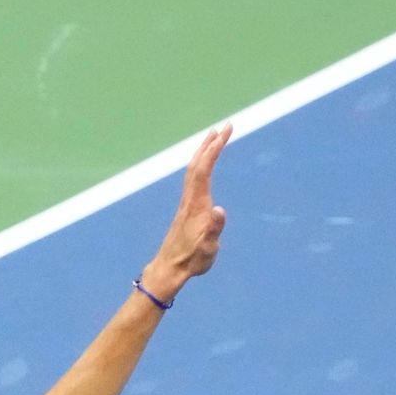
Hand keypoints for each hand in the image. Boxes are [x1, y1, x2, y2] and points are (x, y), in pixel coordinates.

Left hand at [141, 123, 230, 299]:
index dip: (214, 148)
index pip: (205, 169)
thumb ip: (214, 229)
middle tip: (224, 127)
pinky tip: (204, 165)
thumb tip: (219, 210)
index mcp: (196, 204)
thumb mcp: (208, 248)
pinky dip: (201, 165)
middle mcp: (190, 199)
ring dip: (204, 152)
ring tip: (214, 139)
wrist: (170, 267)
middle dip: (210, 144)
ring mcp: (187, 203)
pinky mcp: (186, 208)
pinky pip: (194, 179)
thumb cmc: (191, 259)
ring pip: (193, 170)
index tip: (226, 131)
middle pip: (197, 164)